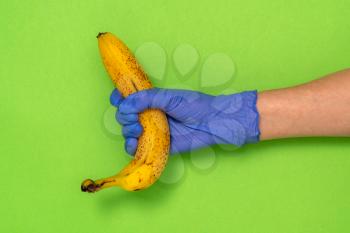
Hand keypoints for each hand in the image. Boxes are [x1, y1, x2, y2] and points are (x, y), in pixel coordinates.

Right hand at [110, 88, 259, 154]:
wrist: (213, 122)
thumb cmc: (194, 105)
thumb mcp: (168, 97)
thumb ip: (145, 99)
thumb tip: (124, 105)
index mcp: (151, 100)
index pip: (127, 99)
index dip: (118, 99)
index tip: (118, 100)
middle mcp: (149, 116)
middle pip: (124, 117)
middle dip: (123, 118)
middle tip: (134, 119)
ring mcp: (153, 131)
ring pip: (129, 133)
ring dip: (127, 132)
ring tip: (138, 130)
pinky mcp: (158, 147)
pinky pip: (140, 150)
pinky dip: (132, 148)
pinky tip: (134, 144)